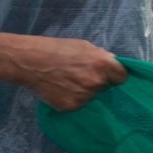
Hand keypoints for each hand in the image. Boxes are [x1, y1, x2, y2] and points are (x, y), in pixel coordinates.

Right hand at [13, 37, 127, 111]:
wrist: (29, 62)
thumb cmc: (57, 49)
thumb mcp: (84, 46)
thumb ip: (101, 57)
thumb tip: (113, 65)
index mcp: (103, 64)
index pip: (122, 77)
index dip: (116, 76)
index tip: (111, 76)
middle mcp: (96, 82)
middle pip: (108, 88)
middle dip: (100, 83)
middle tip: (85, 77)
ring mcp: (84, 96)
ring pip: (93, 97)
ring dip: (87, 92)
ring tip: (70, 82)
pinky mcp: (72, 106)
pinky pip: (79, 104)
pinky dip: (74, 98)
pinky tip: (63, 90)